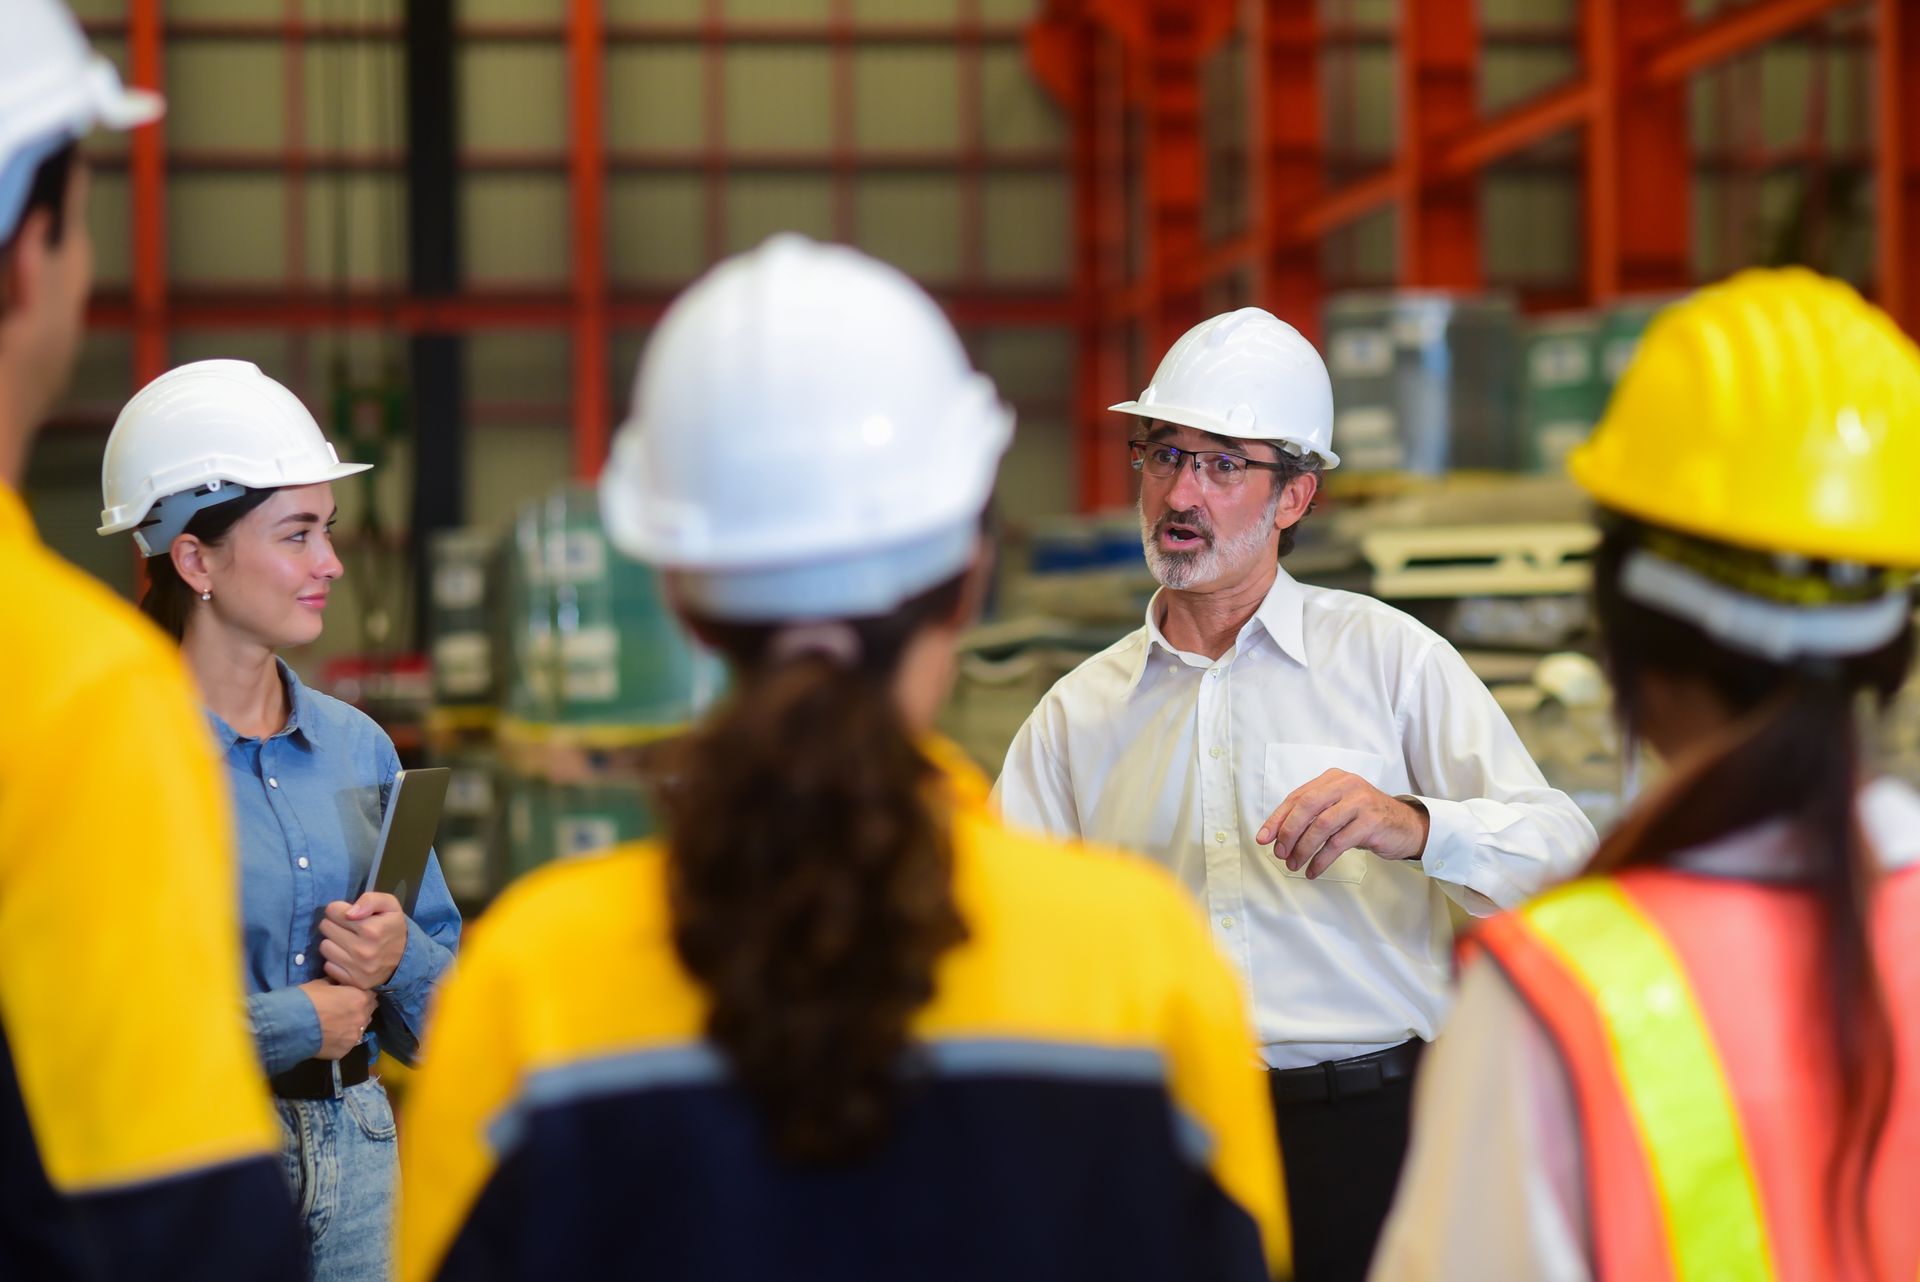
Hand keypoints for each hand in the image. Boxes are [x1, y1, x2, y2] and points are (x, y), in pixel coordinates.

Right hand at [299, 979, 376, 1060]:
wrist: (292, 1025)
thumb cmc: (307, 999)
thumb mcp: (322, 983)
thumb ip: (337, 984)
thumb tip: (339, 984)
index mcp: (360, 998)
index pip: (371, 995)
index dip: (361, 995)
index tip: (352, 996)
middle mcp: (362, 1018)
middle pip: (368, 1012)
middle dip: (359, 1010)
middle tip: (344, 1010)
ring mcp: (355, 1037)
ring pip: (360, 1029)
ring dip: (352, 1025)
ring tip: (336, 1025)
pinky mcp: (345, 1051)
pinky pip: (348, 1043)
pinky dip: (341, 1040)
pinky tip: (329, 1037)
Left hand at [317, 893, 407, 989]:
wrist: (405, 960)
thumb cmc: (392, 927)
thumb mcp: (389, 905)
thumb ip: (370, 900)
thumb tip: (348, 913)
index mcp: (372, 929)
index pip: (333, 911)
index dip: (339, 909)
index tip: (348, 914)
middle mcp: (363, 950)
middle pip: (326, 927)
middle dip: (334, 924)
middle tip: (347, 928)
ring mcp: (358, 969)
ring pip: (324, 947)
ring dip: (333, 942)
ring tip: (346, 942)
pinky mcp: (353, 981)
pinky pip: (328, 966)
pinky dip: (335, 960)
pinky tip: (347, 957)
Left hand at [1256, 769, 1429, 877]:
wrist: (1406, 826)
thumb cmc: (1365, 819)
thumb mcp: (1337, 809)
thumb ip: (1312, 815)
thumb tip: (1278, 836)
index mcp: (1332, 779)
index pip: (1297, 797)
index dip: (1277, 819)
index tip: (1263, 838)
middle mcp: (1345, 785)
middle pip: (1307, 807)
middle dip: (1288, 832)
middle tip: (1279, 852)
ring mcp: (1360, 802)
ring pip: (1321, 825)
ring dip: (1303, 848)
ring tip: (1294, 864)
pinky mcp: (1370, 822)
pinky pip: (1338, 843)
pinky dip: (1322, 859)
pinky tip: (1313, 870)